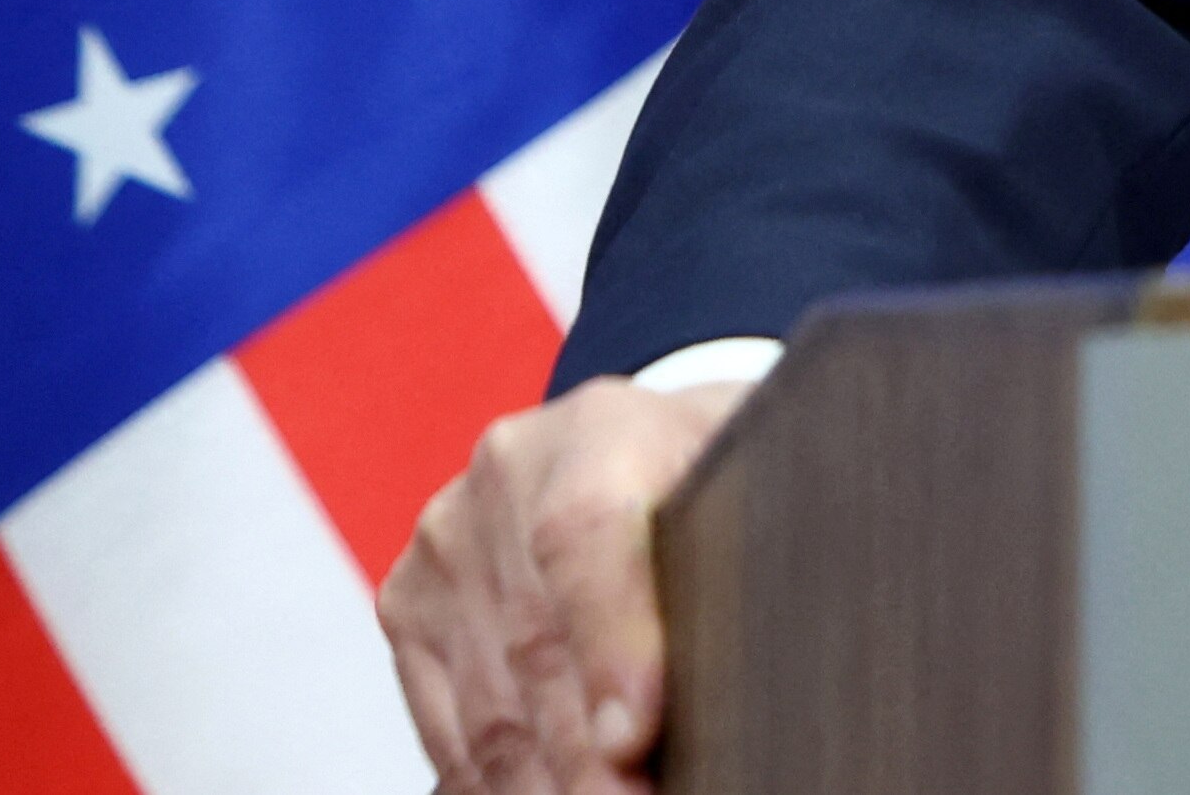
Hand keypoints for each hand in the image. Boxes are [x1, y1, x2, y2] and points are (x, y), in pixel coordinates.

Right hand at [379, 374, 750, 792]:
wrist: (626, 441)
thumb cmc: (713, 473)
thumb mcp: (758, 478)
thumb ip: (762, 542)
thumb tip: (781, 651)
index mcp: (604, 429)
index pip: (588, 534)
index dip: (611, 644)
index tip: (636, 736)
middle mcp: (507, 477)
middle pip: (536, 646)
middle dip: (589, 760)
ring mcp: (448, 543)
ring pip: (488, 707)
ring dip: (546, 786)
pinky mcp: (408, 604)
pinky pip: (448, 728)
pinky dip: (501, 787)